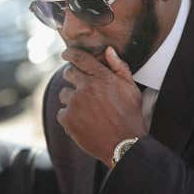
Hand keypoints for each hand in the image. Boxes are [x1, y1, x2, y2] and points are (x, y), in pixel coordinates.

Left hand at [56, 46, 147, 167]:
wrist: (124, 144)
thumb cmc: (131, 115)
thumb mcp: (131, 88)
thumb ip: (119, 67)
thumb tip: (108, 50)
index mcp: (102, 77)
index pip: (80, 58)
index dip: (70, 53)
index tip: (66, 54)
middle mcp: (87, 87)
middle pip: (69, 73)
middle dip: (72, 76)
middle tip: (81, 87)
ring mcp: (75, 103)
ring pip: (64, 94)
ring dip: (72, 99)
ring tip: (87, 110)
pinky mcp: (68, 119)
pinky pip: (62, 112)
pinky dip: (69, 117)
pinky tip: (83, 122)